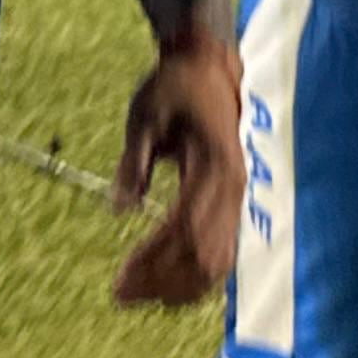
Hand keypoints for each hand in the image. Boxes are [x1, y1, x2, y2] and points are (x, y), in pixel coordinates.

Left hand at [108, 33, 243, 307]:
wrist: (208, 61)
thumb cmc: (173, 86)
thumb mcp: (143, 116)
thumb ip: (132, 163)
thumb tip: (118, 210)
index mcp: (212, 166)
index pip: (182, 230)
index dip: (152, 262)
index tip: (120, 282)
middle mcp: (233, 187)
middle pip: (202, 255)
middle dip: (163, 282)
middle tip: (122, 295)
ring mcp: (238, 195)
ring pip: (217, 260)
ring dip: (181, 284)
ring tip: (142, 295)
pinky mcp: (234, 198)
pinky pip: (223, 249)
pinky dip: (197, 273)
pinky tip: (170, 282)